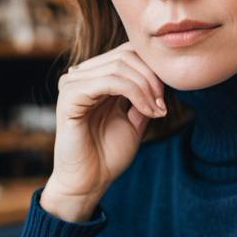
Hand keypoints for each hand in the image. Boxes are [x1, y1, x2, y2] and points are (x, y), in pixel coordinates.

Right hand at [49, 42, 166, 205]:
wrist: (89, 183)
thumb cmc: (108, 155)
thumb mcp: (134, 120)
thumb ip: (143, 96)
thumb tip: (161, 77)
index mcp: (94, 79)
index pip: (127, 53)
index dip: (152, 70)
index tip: (166, 99)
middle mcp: (81, 76)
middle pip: (125, 55)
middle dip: (152, 79)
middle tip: (163, 105)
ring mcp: (72, 84)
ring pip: (120, 67)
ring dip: (146, 88)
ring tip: (157, 111)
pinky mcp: (70, 96)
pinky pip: (109, 81)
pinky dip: (135, 93)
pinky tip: (147, 112)